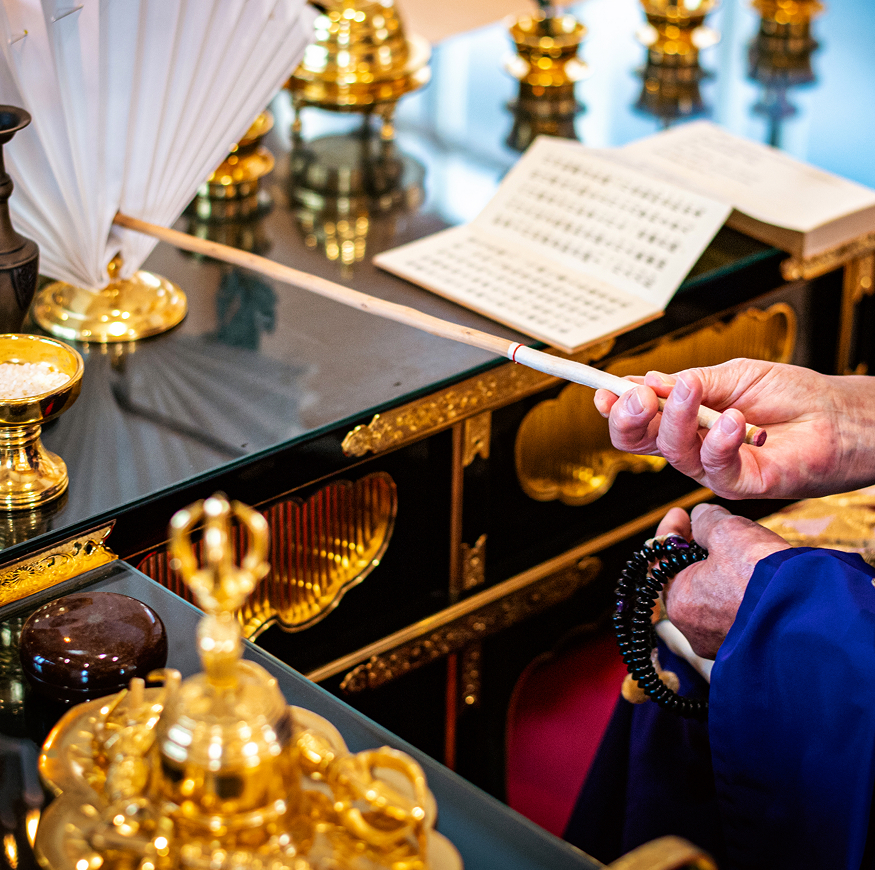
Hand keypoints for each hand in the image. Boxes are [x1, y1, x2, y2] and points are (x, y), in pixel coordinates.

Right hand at [594, 359, 874, 499]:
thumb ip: (691, 383)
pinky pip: (712, 467)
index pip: (639, 419)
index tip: (604, 391)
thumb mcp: (734, 376)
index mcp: (685, 419)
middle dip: (628, 418)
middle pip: (640, 442)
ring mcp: (711, 468)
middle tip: (636, 396)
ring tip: (690, 389)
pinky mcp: (737, 484)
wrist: (841, 418)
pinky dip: (717, 440)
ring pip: (671, 451)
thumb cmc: (793, 396)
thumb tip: (648, 382)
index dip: (616, 408)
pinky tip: (733, 420)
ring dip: (675, 418)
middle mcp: (692, 446)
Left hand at [655, 505, 789, 658]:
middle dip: (696, 552)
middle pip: (687, 580)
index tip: (679, 513)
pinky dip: (739, 594)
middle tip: (707, 529)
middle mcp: (694, 629)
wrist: (813, 618)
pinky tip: (754, 576)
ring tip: (737, 549)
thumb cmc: (762, 576)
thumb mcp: (728, 532)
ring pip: (713, 598)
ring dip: (720, 573)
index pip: (661, 560)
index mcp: (679, 602)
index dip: (670, 531)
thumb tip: (700, 517)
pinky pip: (736, 615)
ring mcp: (722, 642)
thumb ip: (706, 520)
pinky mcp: (750, 646)